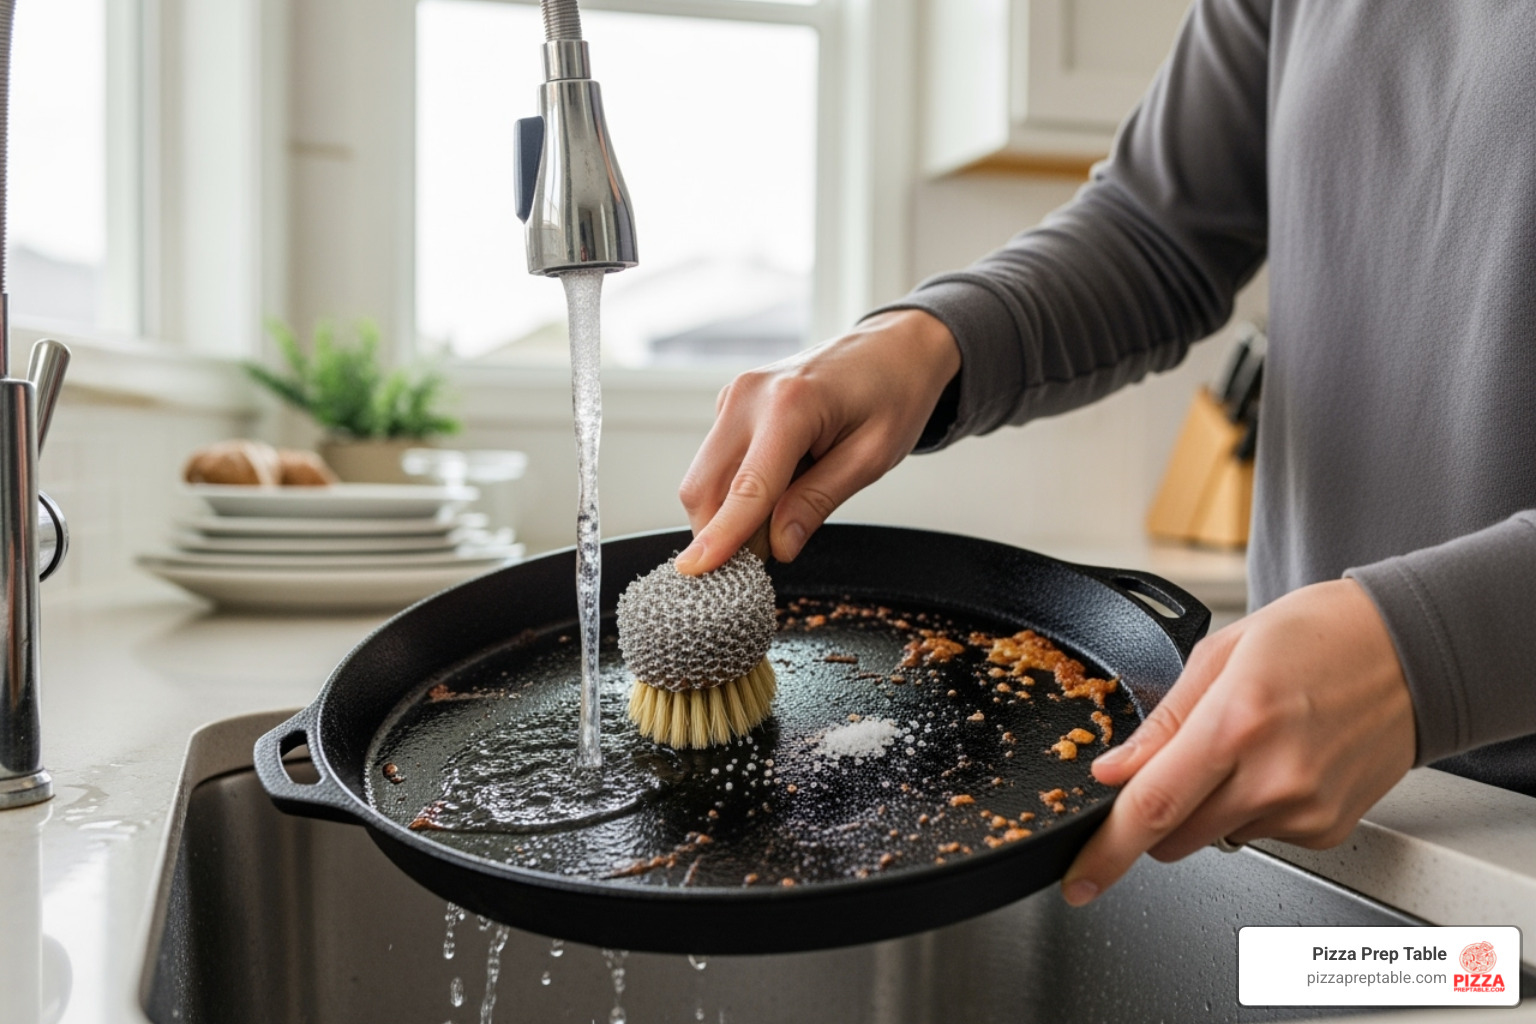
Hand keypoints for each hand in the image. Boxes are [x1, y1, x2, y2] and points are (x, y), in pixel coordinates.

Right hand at [675, 310, 960, 574]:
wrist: (892, 348)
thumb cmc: (893, 394)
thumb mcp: (871, 457)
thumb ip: (818, 501)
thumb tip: (778, 547)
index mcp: (790, 405)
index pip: (746, 488)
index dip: (720, 536)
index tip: (696, 572)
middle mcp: (748, 396)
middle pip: (705, 486)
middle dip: (722, 534)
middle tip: (768, 558)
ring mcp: (734, 397)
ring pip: (706, 479)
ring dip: (731, 513)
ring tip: (788, 509)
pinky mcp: (731, 406)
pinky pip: (718, 464)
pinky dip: (738, 491)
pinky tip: (782, 482)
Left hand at [1061, 578, 1415, 905]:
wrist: (1413, 652)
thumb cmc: (1321, 635)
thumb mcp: (1223, 652)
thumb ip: (1162, 721)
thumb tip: (1113, 771)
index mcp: (1236, 722)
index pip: (1152, 807)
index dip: (1105, 852)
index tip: (1077, 880)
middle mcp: (1273, 776)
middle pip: (1174, 836)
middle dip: (1155, 814)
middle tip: (1178, 762)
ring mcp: (1305, 810)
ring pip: (1214, 836)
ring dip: (1207, 806)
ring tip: (1250, 743)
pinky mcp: (1327, 829)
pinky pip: (1259, 834)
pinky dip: (1253, 806)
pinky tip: (1281, 760)